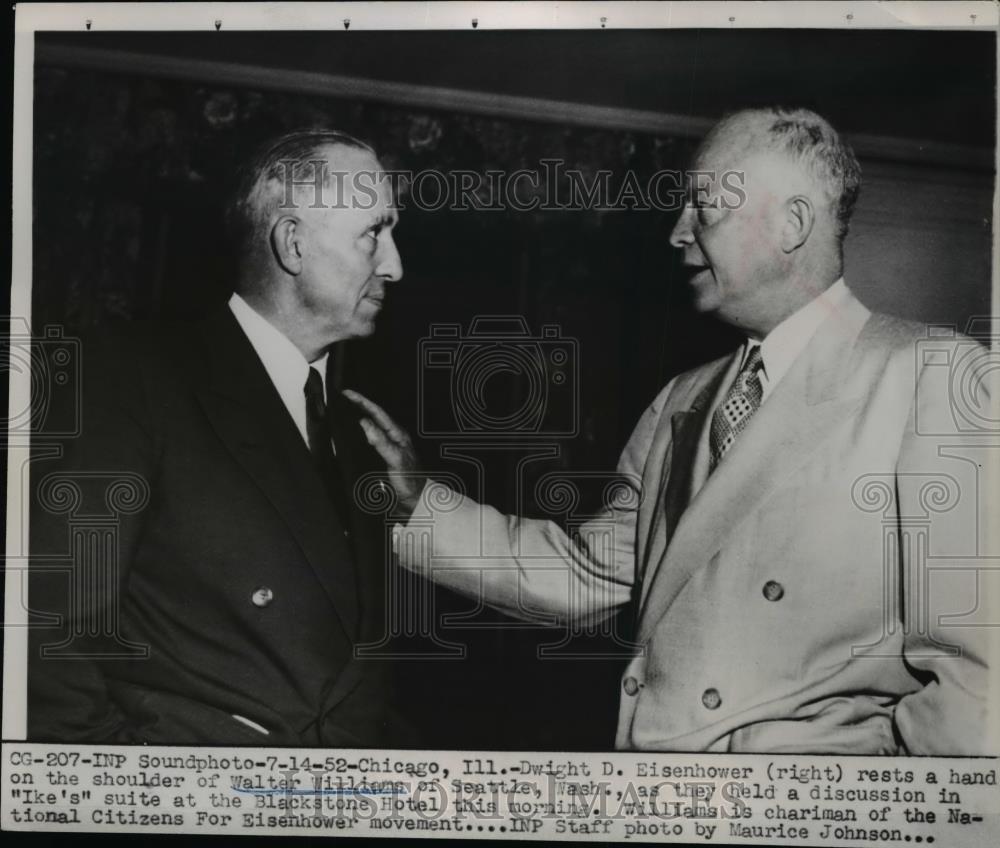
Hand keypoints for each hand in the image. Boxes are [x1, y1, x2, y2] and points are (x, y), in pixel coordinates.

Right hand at [342, 390, 425, 515]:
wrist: (415, 501)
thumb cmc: (410, 482)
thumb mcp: (395, 459)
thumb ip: (381, 441)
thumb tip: (365, 423)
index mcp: (398, 435)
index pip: (378, 412)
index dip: (362, 401)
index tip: (347, 394)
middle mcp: (393, 438)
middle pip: (374, 416)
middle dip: (359, 404)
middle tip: (343, 397)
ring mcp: (388, 447)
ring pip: (372, 426)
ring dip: (359, 416)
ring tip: (345, 409)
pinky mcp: (383, 457)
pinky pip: (370, 439)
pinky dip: (360, 432)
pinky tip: (353, 434)